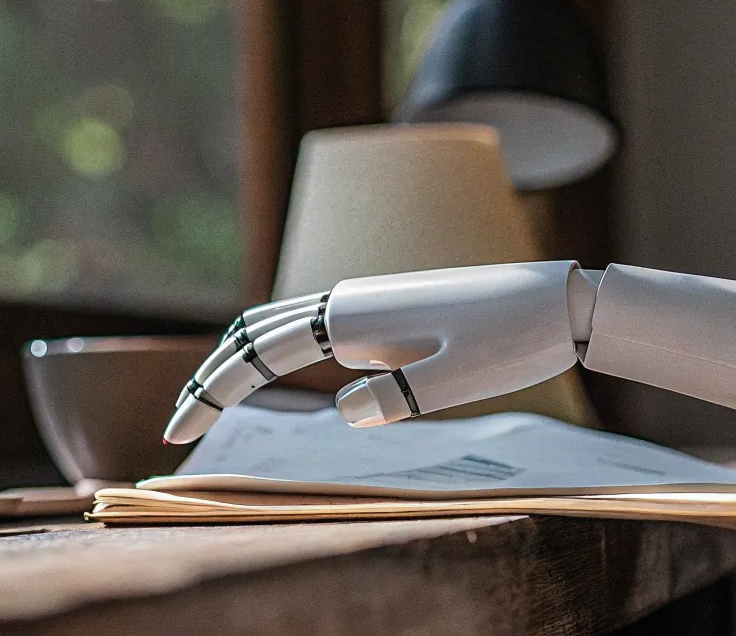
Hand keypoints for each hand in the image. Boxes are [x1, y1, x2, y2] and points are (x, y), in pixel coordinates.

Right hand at [164, 261, 588, 442]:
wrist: (560, 300)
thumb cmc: (514, 338)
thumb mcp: (459, 380)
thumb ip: (399, 396)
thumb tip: (343, 411)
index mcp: (352, 317)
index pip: (257, 357)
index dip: (211, 395)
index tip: (176, 435)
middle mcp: (344, 302)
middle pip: (249, 335)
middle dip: (208, 379)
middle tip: (176, 428)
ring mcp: (359, 303)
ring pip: (273, 326)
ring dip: (234, 362)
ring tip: (208, 403)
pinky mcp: (377, 311)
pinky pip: (304, 329)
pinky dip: (268, 352)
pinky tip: (267, 376)